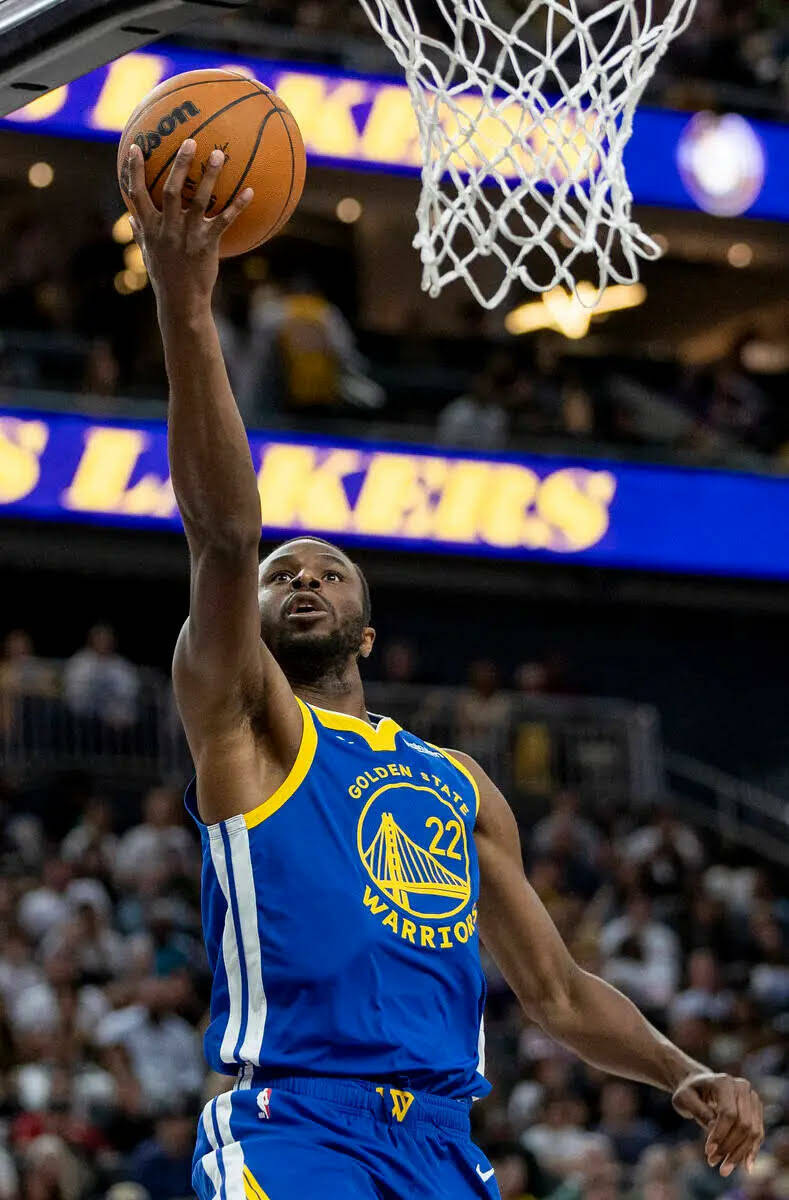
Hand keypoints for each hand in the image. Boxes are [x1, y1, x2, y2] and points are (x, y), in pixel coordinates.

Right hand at [123, 138, 252, 314]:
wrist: (181, 302)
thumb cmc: (164, 278)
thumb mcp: (147, 256)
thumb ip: (141, 234)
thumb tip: (132, 219)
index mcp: (150, 228)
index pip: (136, 194)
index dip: (134, 170)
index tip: (137, 147)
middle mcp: (167, 228)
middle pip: (171, 189)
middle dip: (180, 163)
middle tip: (190, 141)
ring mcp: (188, 235)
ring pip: (199, 199)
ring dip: (210, 176)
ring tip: (219, 155)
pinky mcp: (207, 244)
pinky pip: (225, 221)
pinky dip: (238, 205)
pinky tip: (250, 191)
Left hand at [673, 1071, 763, 1176]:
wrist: (698, 1085)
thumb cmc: (688, 1092)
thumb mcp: (684, 1100)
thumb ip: (699, 1112)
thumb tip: (715, 1129)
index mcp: (724, 1082)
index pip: (729, 1113)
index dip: (720, 1135)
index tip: (708, 1152)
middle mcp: (742, 1087)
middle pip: (744, 1124)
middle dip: (730, 1147)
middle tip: (713, 1163)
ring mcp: (752, 1098)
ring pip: (753, 1131)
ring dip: (740, 1153)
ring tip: (724, 1169)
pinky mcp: (756, 1110)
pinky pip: (758, 1133)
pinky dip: (751, 1150)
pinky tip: (745, 1165)